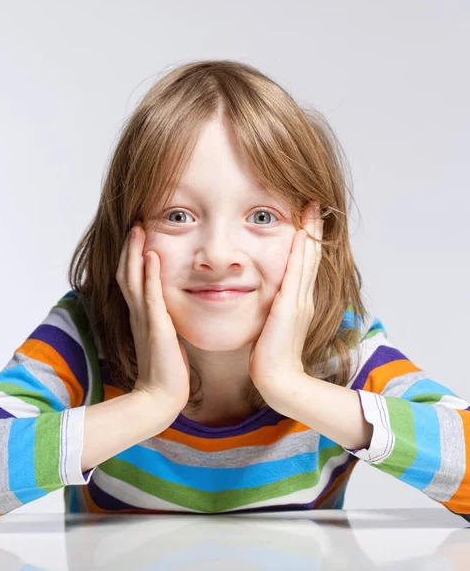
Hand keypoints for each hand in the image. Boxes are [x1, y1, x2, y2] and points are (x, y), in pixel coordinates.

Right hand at [115, 223, 190, 413]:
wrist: (162, 397)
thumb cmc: (167, 372)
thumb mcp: (165, 340)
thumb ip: (164, 323)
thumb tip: (172, 312)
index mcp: (140, 317)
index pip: (132, 281)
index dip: (132, 258)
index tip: (138, 236)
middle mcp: (138, 315)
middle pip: (127, 273)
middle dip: (129, 248)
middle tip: (134, 223)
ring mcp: (145, 320)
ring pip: (134, 279)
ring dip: (135, 253)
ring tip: (138, 229)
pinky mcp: (157, 328)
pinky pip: (151, 296)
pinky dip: (151, 274)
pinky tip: (152, 255)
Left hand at [248, 201, 323, 406]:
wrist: (277, 378)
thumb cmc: (271, 355)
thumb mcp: (273, 325)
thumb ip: (273, 309)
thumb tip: (266, 298)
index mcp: (299, 300)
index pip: (305, 262)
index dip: (308, 239)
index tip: (306, 216)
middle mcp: (303, 296)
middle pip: (312, 255)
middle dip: (313, 228)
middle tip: (315, 202)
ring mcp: (300, 300)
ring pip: (308, 259)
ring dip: (310, 232)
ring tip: (312, 208)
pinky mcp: (291, 307)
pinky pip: (296, 272)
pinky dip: (301, 252)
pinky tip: (301, 233)